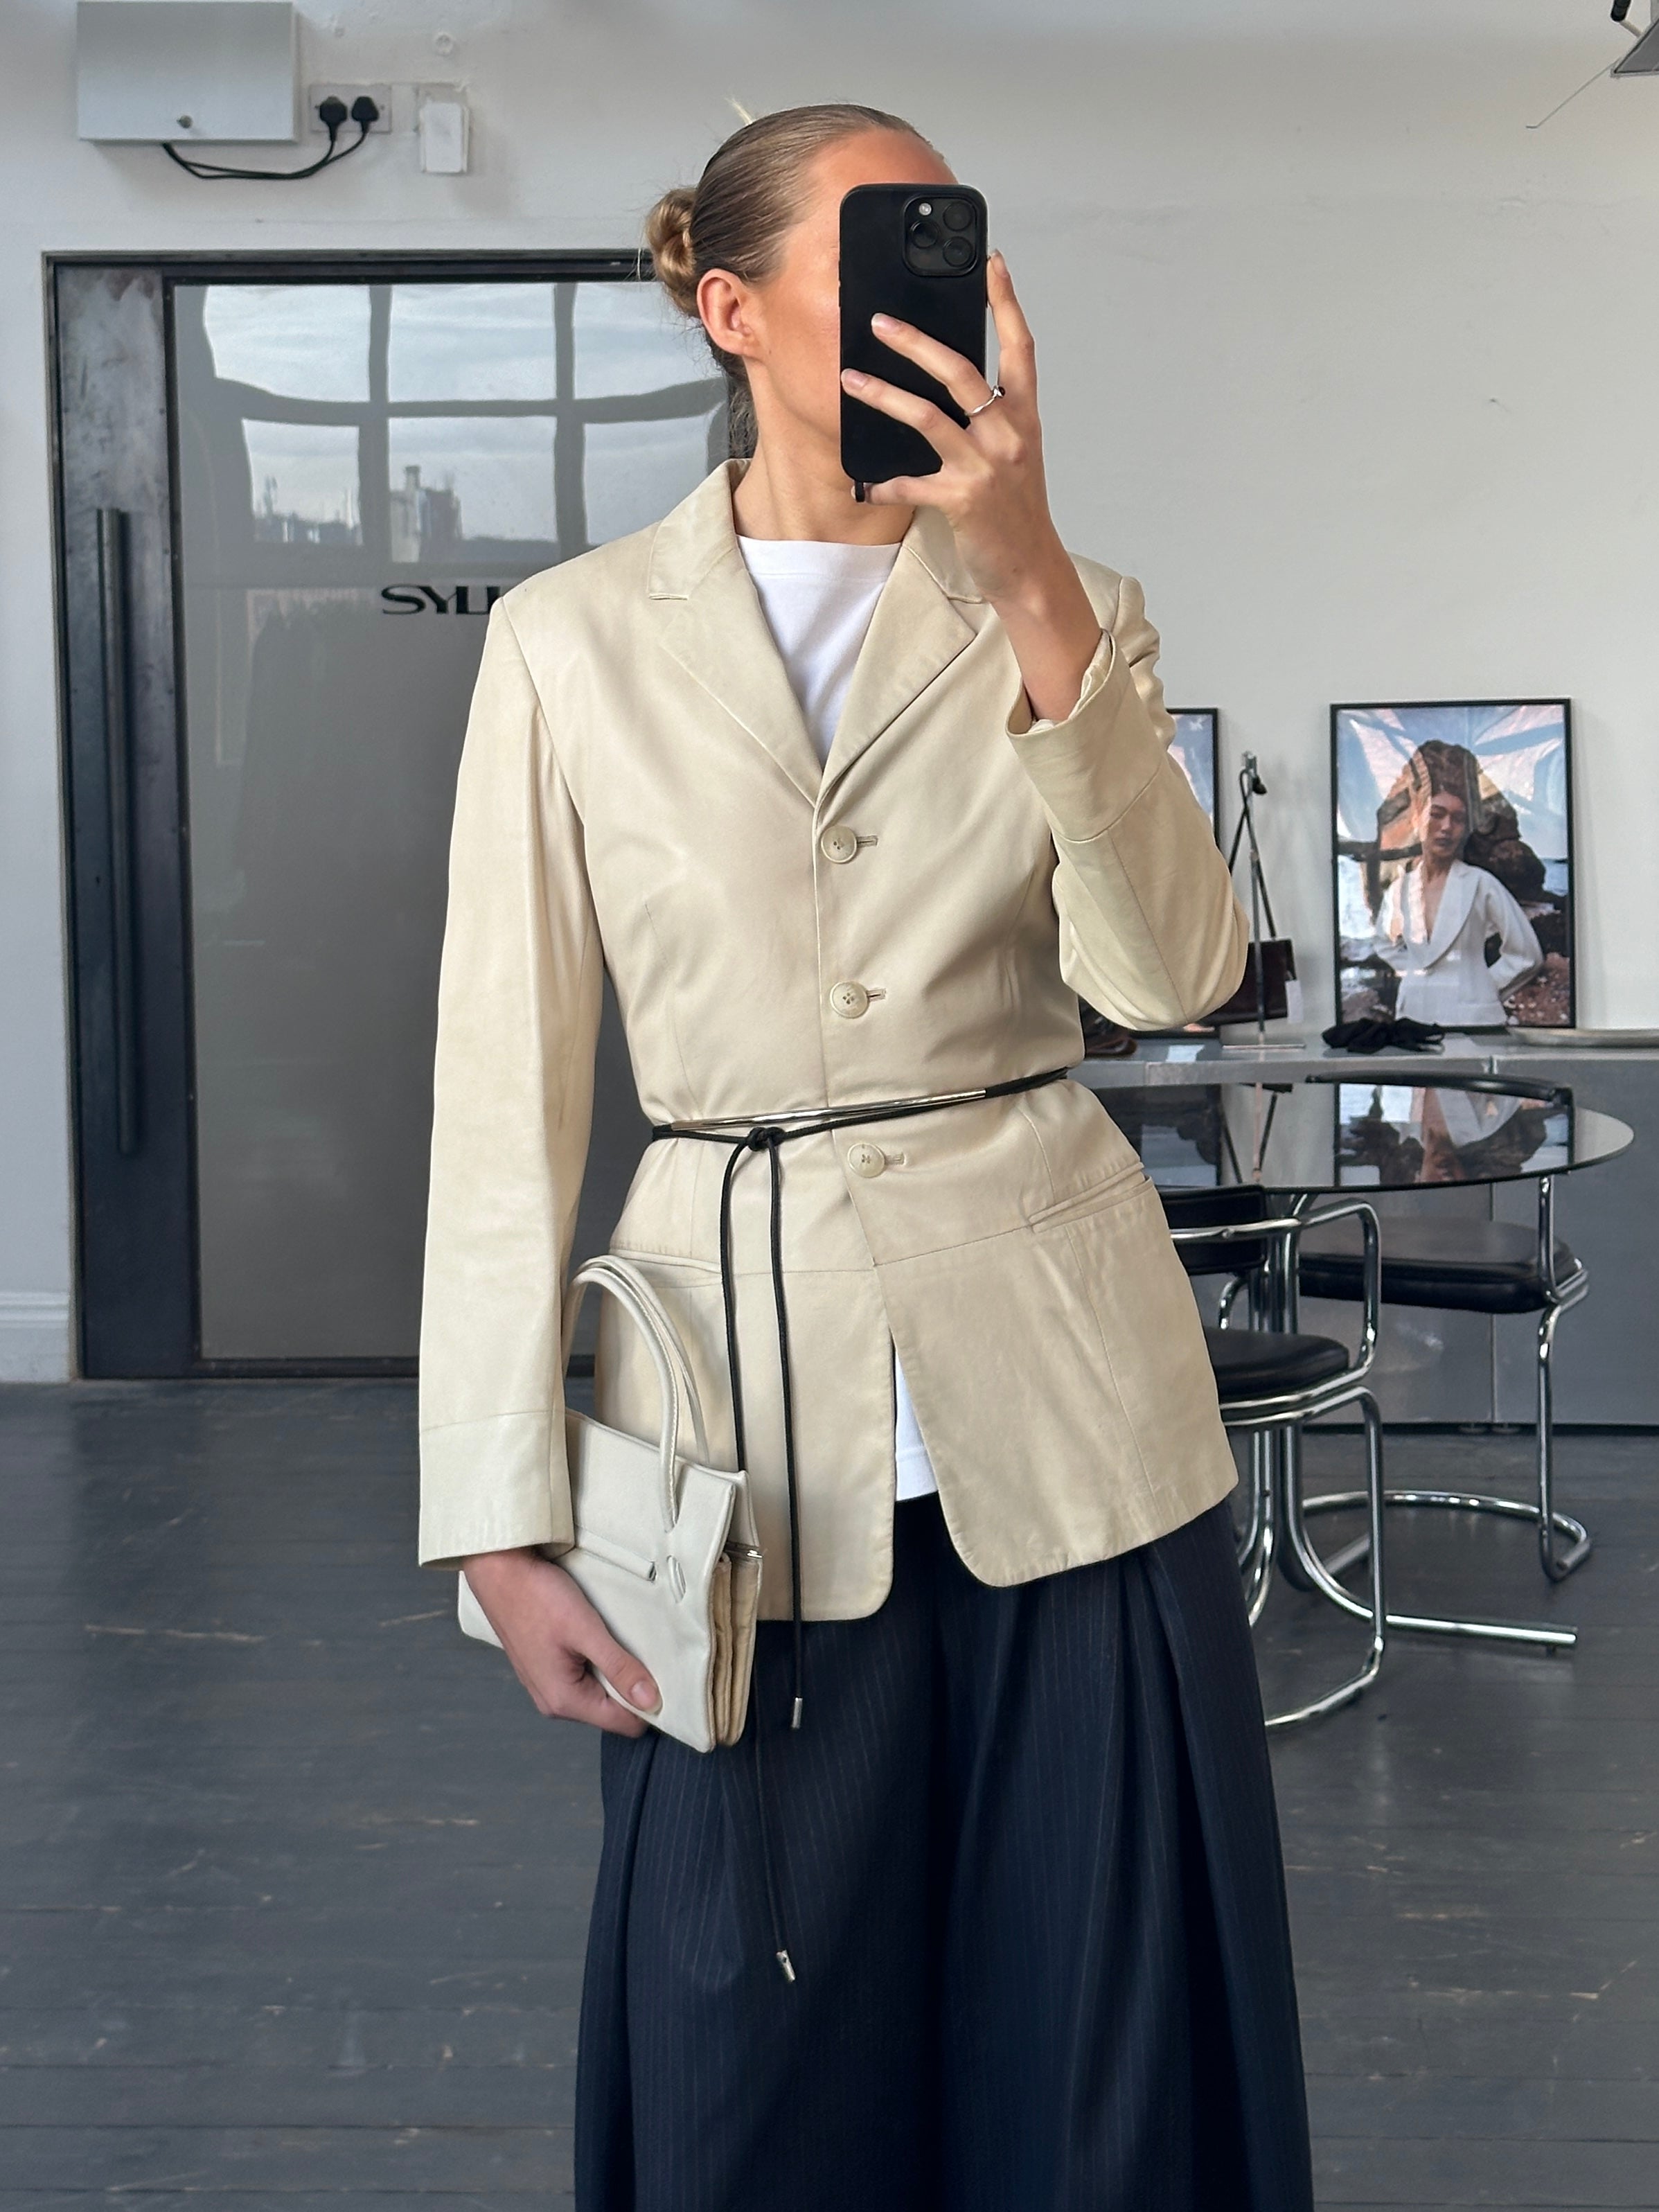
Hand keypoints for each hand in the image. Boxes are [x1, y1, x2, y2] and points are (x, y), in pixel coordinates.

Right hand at [460, 1547, 659, 1735]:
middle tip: (641, 1649)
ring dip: (613, 1670)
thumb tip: (651, 1701)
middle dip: (631, 1685)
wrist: (499, 1571)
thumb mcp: (586, 1631)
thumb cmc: (538, 1598)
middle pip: (612, 1710)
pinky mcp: (544, 1670)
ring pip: (598, 1692)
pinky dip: (596, 1660)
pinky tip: (596, 1635)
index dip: (651, 1705)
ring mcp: (546, 1687)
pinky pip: (582, 1677)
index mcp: (565, 1701)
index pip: (626, 1724)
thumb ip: (619, 1668)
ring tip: (615, 1637)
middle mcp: (554, 1702)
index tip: (667, 1677)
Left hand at [838, 250, 1101, 722]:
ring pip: (928, 416)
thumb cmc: (1017, 510)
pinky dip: (883, 483)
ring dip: (883, 394)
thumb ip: (990, 417)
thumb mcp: (1014, 454)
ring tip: (850, 378)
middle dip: (917, 341)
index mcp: (1023, 417)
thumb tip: (947, 384)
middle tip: (880, 319)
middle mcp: (1008, 434)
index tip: (990, 263)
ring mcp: (985, 467)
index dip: (1006, 302)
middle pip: (960, 371)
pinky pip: (911, 483)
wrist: (1030, 568)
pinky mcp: (962, 500)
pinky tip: (862, 482)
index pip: (1020, 347)